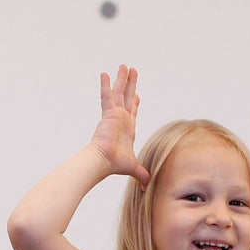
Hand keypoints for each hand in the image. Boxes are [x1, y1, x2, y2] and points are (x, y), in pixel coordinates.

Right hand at [90, 65, 149, 184]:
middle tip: (132, 71)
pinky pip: (107, 96)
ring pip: (119, 93)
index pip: (132, 112)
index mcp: (126, 129)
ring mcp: (114, 115)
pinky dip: (107, 85)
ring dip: (122, 79)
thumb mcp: (133, 167)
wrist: (102, 161)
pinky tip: (105, 73)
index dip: (134, 103)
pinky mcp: (108, 113)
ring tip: (125, 65)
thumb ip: (141, 173)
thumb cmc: (114, 164)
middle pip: (126, 97)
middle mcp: (121, 119)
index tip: (137, 94)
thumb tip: (148, 184)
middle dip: (130, 85)